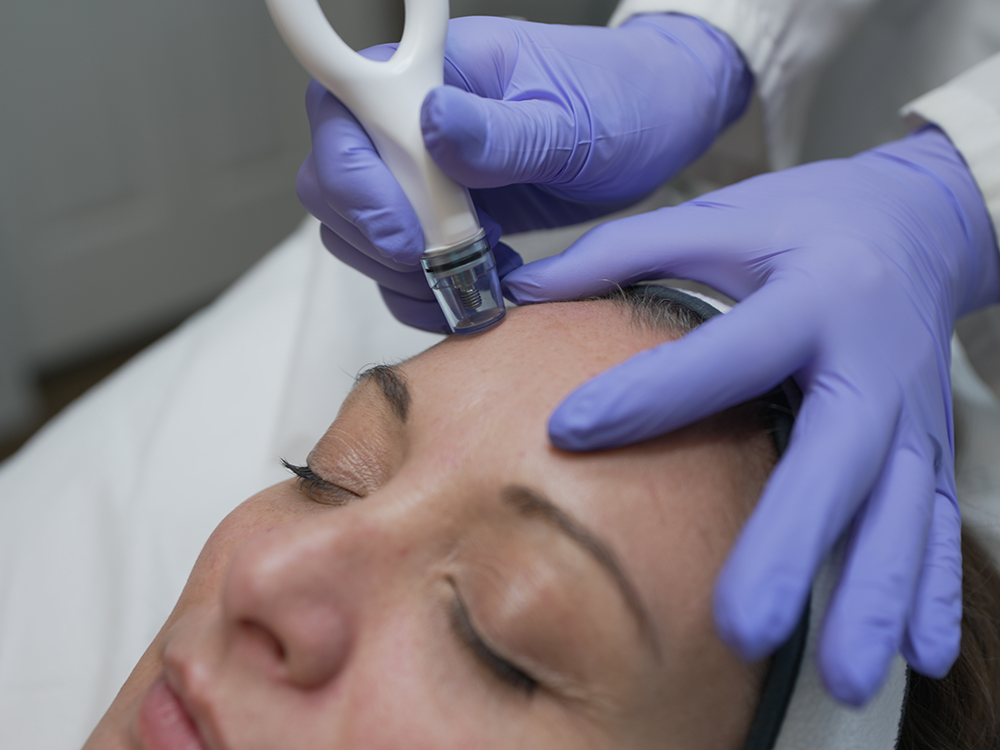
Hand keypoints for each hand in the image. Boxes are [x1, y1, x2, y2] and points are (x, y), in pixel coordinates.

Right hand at [296, 13, 750, 330]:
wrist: (655, 122)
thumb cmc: (623, 97)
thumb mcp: (575, 119)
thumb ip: (504, 131)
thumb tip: (434, 123)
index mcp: (434, 69)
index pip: (342, 112)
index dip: (354, 179)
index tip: (407, 232)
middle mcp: (410, 117)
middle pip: (333, 181)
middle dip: (378, 238)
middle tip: (447, 264)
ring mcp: (421, 168)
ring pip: (358, 230)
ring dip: (403, 273)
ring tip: (474, 279)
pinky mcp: (440, 212)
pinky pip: (400, 262)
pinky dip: (429, 290)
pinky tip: (480, 286)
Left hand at [502, 127, 999, 703]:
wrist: (920, 220)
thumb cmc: (805, 221)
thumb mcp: (717, 219)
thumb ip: (622, 252)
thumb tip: (519, 286)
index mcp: (811, 294)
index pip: (724, 353)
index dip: (648, 392)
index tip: (568, 432)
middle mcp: (869, 360)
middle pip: (835, 458)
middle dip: (792, 543)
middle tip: (745, 626)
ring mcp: (911, 412)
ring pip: (902, 513)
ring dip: (876, 598)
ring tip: (848, 679)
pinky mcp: (934, 445)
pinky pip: (941, 525)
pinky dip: (934, 593)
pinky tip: (920, 656)